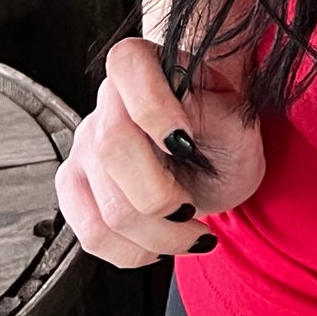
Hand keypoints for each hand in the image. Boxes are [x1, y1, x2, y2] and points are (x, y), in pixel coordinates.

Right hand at [54, 35, 265, 267]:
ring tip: (188, 232)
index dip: (153, 107)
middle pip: (111, 148)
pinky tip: (159, 242)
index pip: (128, 66)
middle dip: (161, 195)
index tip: (186, 144)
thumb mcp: (240, 120)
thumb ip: (217, 116)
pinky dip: (132, 251)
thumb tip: (181, 133)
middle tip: (191, 207)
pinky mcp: (76, 186)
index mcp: (148, 64)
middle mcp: (108, 101)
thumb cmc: (227, 134)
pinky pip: (91, 233)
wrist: (216, 163)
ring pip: (105, 206)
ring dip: (157, 235)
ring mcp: (85, 145)